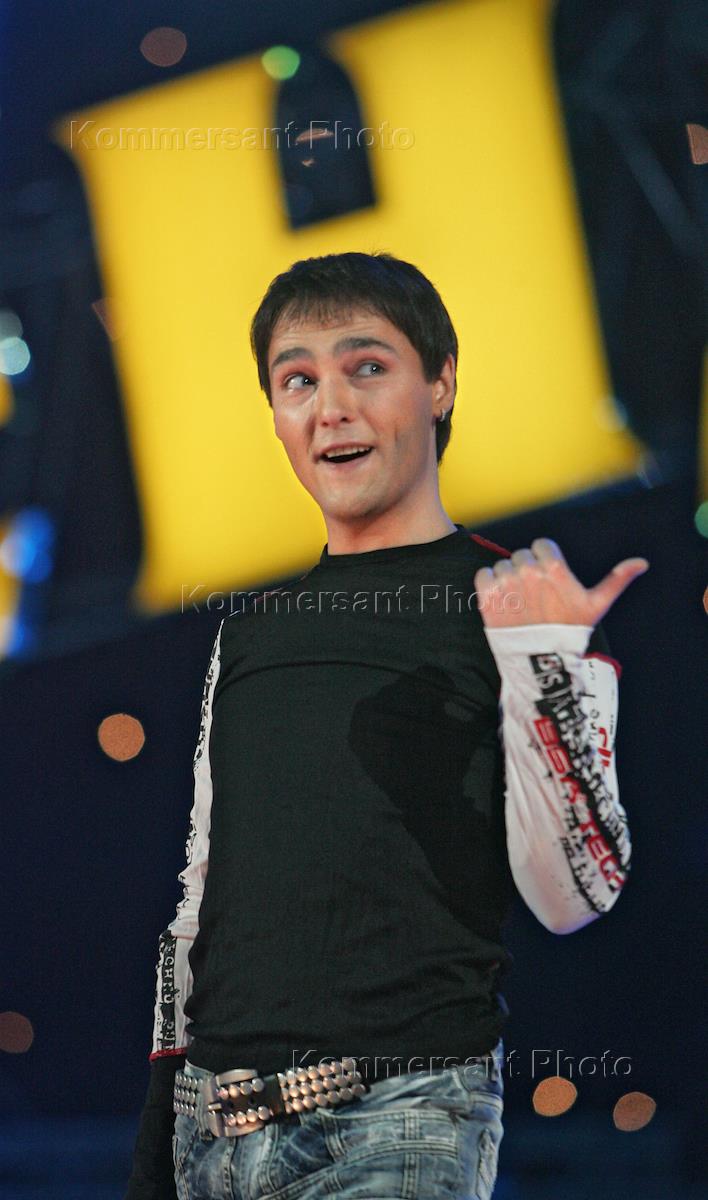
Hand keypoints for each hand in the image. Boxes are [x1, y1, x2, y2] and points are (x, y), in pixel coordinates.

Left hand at [473, 537, 648, 628]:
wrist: (542, 662)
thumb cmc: (571, 631)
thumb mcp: (596, 605)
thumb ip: (616, 579)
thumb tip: (642, 562)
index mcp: (553, 567)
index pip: (542, 545)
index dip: (545, 561)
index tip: (550, 579)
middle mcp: (528, 571)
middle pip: (522, 555)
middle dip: (528, 570)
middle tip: (537, 595)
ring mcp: (506, 584)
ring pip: (503, 565)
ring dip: (509, 579)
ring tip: (522, 602)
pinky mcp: (487, 598)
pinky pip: (483, 575)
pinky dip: (489, 584)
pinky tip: (503, 601)